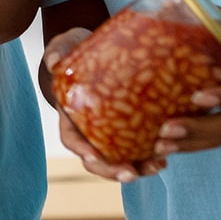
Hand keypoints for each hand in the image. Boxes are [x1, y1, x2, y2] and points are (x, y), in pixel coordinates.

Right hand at [42, 26, 167, 182]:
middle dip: (112, 170)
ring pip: (120, 161)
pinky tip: (166, 158)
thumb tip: (54, 63)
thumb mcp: (66, 45)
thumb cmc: (78, 49)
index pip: (71, 139)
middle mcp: (90, 131)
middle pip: (97, 160)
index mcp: (71, 115)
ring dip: (138, 169)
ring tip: (158, 166)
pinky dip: (150, 158)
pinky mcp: (130, 130)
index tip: (93, 156)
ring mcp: (111, 133)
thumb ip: (58, 52)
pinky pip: (139, 150)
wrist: (100, 48)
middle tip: (130, 173)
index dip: (82, 150)